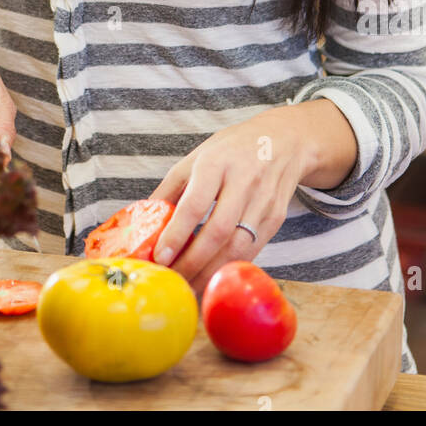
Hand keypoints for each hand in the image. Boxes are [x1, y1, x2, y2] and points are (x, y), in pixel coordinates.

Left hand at [146, 107, 314, 298]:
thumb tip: (143, 222)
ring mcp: (264, 200)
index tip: (160, 257)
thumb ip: (171, 189)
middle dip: (193, 262)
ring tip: (190, 285)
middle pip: (219, 231)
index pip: (196, 203)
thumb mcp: (196, 157)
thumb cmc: (231, 150)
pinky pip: (253, 250)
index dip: (177, 233)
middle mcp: (244, 180)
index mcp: (217, 162)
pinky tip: (214, 276)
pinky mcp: (277, 217)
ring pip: (238, 247)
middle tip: (173, 280)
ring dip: (212, 272)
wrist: (282, 140)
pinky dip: (230, 267)